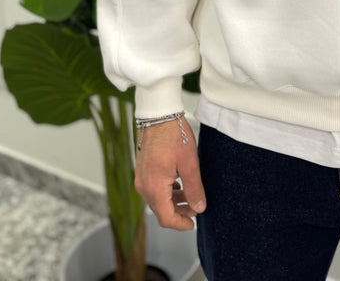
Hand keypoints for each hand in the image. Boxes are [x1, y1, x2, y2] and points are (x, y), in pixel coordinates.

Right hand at [134, 116, 205, 230]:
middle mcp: (143, 185)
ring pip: (157, 199)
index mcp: (154, 187)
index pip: (166, 217)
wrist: (158, 114)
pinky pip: (153, 188)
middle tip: (196, 207)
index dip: (180, 224)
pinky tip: (178, 183)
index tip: (193, 224)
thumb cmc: (174, 134)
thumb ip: (194, 188)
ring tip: (190, 194)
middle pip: (160, 209)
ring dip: (173, 201)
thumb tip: (199, 208)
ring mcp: (140, 177)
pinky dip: (166, 191)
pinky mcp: (142, 169)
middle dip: (179, 212)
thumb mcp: (189, 163)